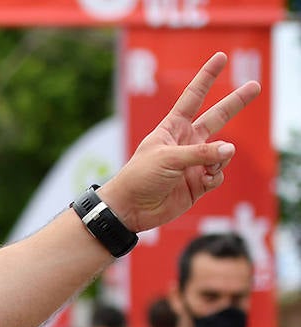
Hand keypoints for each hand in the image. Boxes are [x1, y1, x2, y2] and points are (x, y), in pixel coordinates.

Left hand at [98, 53, 259, 232]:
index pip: (193, 97)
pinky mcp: (199, 182)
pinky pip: (219, 174)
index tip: (220, 58)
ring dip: (219, 158)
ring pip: (223, 152)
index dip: (207, 77)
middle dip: (236, 102)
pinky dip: (215, 176)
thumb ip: (200, 153)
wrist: (130, 209)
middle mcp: (186, 142)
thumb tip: (230, 150)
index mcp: (172, 128)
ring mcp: (194, 162)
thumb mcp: (168, 158)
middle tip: (255, 85)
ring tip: (206, 168)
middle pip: (217, 117)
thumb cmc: (140, 177)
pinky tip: (203, 181)